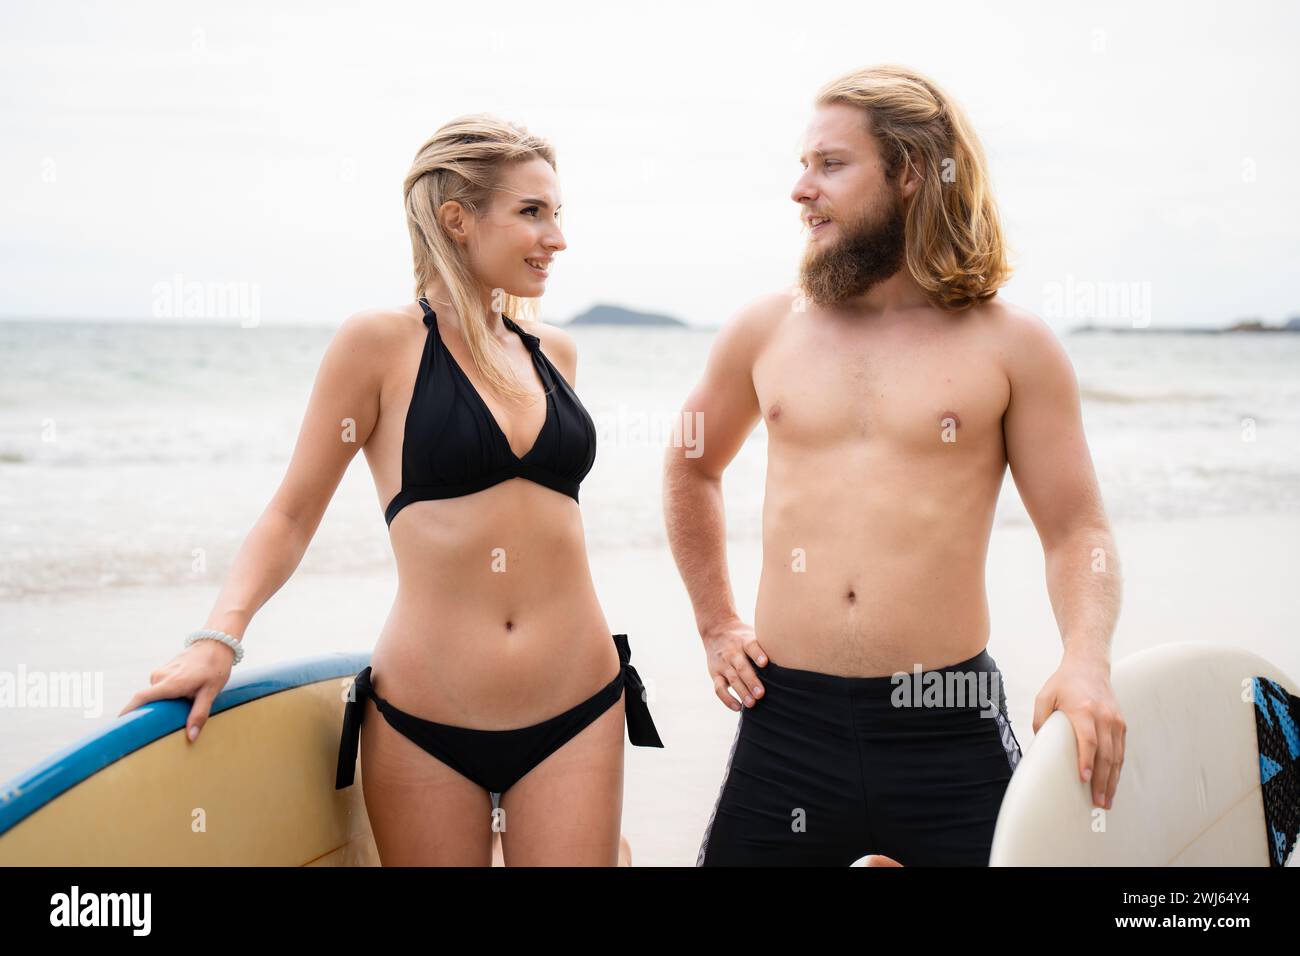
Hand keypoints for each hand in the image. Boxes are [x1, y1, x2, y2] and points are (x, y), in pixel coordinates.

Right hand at [118, 639, 236, 741]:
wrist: (216, 643)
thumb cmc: (214, 667)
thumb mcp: (211, 692)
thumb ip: (199, 714)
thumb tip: (191, 736)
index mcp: (171, 683)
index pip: (142, 698)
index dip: (128, 712)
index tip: (119, 725)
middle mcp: (160, 677)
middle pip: (148, 701)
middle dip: (150, 713)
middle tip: (156, 728)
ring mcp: (160, 672)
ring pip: (155, 694)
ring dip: (162, 703)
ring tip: (177, 708)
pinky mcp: (162, 670)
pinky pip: (159, 688)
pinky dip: (165, 695)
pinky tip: (180, 697)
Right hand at [702, 619, 767, 711]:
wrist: (716, 630)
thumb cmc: (743, 638)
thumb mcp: (752, 635)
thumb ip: (766, 646)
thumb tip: (792, 659)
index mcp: (744, 641)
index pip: (751, 646)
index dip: (757, 654)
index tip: (765, 663)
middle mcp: (733, 652)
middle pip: (742, 667)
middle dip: (751, 681)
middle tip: (761, 694)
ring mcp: (722, 664)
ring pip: (732, 679)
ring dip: (742, 692)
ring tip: (752, 704)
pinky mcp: (714, 674)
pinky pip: (718, 688)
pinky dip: (727, 699)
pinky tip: (737, 707)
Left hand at [1033, 655, 1125, 808]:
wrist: (1089, 666)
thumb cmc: (1064, 682)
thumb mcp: (1045, 696)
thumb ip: (1040, 719)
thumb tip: (1040, 745)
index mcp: (1084, 709)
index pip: (1089, 740)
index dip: (1087, 761)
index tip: (1084, 779)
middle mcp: (1103, 716)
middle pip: (1106, 754)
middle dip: (1102, 781)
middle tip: (1098, 802)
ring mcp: (1115, 721)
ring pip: (1117, 756)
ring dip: (1112, 780)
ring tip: (1106, 800)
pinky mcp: (1121, 724)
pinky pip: (1121, 750)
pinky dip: (1117, 769)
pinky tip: (1112, 782)